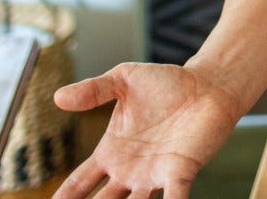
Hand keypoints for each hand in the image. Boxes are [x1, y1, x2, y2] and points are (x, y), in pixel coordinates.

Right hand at [50, 62, 246, 198]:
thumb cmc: (166, 83)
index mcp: (111, 152)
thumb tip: (57, 97)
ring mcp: (154, 175)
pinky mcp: (180, 172)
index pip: (79, 183)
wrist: (208, 85)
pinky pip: (173, 198)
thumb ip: (93, 90)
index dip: (64, 198)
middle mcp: (129, 171)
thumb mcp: (123, 80)